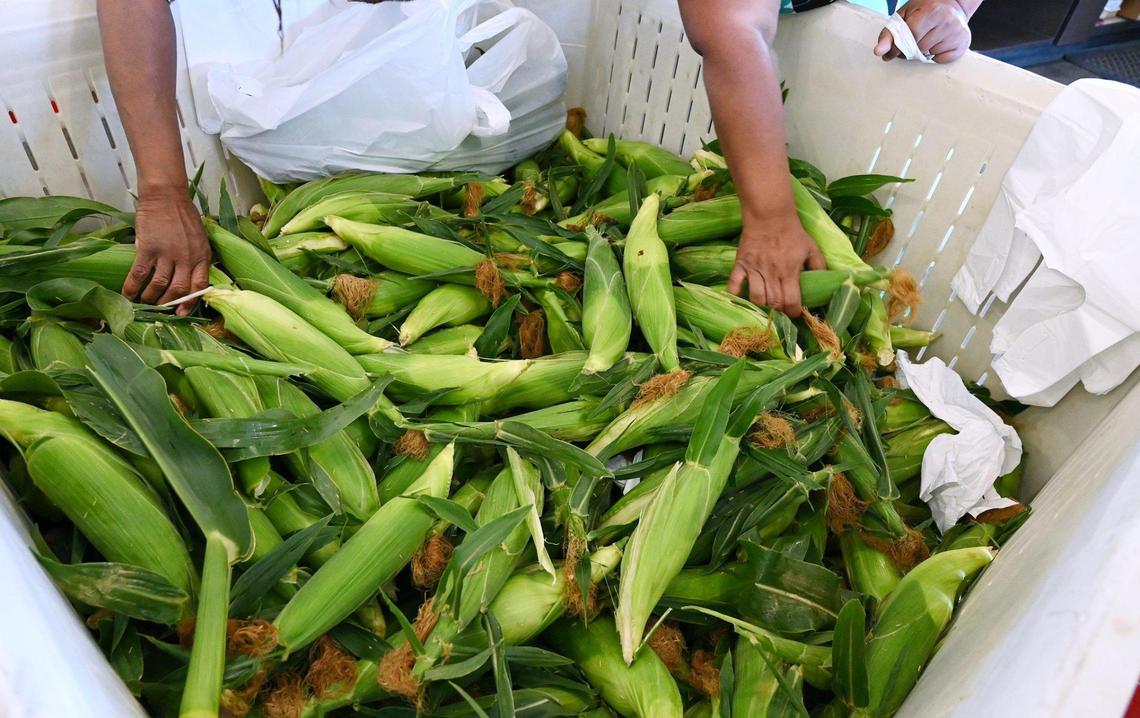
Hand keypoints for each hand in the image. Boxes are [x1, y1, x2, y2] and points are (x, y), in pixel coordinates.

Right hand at [123, 189, 211, 315]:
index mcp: (202, 255)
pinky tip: (128, 294)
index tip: (182, 313)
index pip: (200, 285)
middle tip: (160, 309)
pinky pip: (140, 274)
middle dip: (169, 303)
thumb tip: (187, 277)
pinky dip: (132, 287)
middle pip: (179, 289)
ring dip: (151, 297)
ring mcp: (168, 253)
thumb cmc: (183, 214)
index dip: (191, 302)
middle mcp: (187, 257)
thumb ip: (195, 256)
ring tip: (144, 302)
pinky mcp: (148, 248)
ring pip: (159, 284)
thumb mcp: (199, 237)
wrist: (165, 195)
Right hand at [728, 209, 824, 318]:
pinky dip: (735, 294)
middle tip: (781, 311)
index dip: (793, 312)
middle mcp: (772, 272)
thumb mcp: (811, 247)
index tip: (795, 313)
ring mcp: (754, 269)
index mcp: (790, 270)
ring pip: (756, 297)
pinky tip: (740, 298)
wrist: (769, 215)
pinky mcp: (741, 264)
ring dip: (761, 306)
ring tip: (766, 305)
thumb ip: (819, 266)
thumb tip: (824, 282)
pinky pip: (734, 284)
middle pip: (773, 303)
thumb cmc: (792, 232)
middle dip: (779, 312)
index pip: (791, 301)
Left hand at [874, 0, 971, 63]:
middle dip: (910, 50)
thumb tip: (879, 52)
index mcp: (931, 12)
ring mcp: (957, 33)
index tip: (892, 52)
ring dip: (922, 52)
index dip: (898, 47)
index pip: (909, 38)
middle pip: (918, 49)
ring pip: (928, 55)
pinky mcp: (963, 44)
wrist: (953, 4)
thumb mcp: (905, 15)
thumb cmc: (925, 9)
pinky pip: (941, 60)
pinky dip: (935, 56)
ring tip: (926, 39)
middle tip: (912, 41)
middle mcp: (947, 22)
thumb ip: (889, 33)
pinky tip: (937, 43)